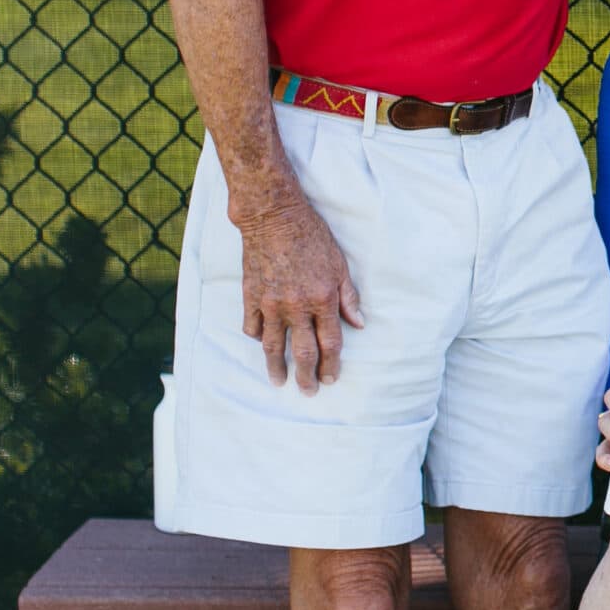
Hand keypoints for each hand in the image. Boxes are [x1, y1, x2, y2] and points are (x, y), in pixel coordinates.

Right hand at [232, 193, 363, 393]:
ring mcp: (270, 303)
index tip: (331, 379)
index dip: (331, 364)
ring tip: (279, 382)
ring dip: (276, 366)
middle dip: (306, 375)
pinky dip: (256, 337)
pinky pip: (251, 325)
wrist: (274, 217)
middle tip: (308, 392)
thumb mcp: (339, 265)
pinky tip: (260, 344)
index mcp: (322, 299)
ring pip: (272, 345)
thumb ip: (348, 297)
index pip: (329, 343)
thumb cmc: (312, 237)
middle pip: (302, 351)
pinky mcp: (250, 296)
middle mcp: (295, 306)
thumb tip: (359, 324)